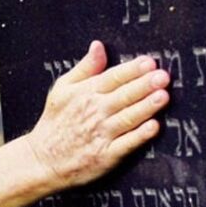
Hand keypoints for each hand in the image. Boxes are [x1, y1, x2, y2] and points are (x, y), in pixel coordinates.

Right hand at [0, 40, 168, 206]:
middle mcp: (94, 112)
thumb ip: (85, 68)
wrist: (42, 160)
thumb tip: (99, 46)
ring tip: (163, 96)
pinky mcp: (106, 156)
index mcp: (85, 93)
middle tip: (163, 76)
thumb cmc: (55, 123)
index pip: (112, 78)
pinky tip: (154, 127)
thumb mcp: (62, 89)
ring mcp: (101, 134)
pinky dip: (139, 136)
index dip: (132, 70)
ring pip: (127, 118)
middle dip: (144, 85)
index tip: (149, 61)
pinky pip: (126, 144)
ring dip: (146, 107)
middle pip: (123, 96)